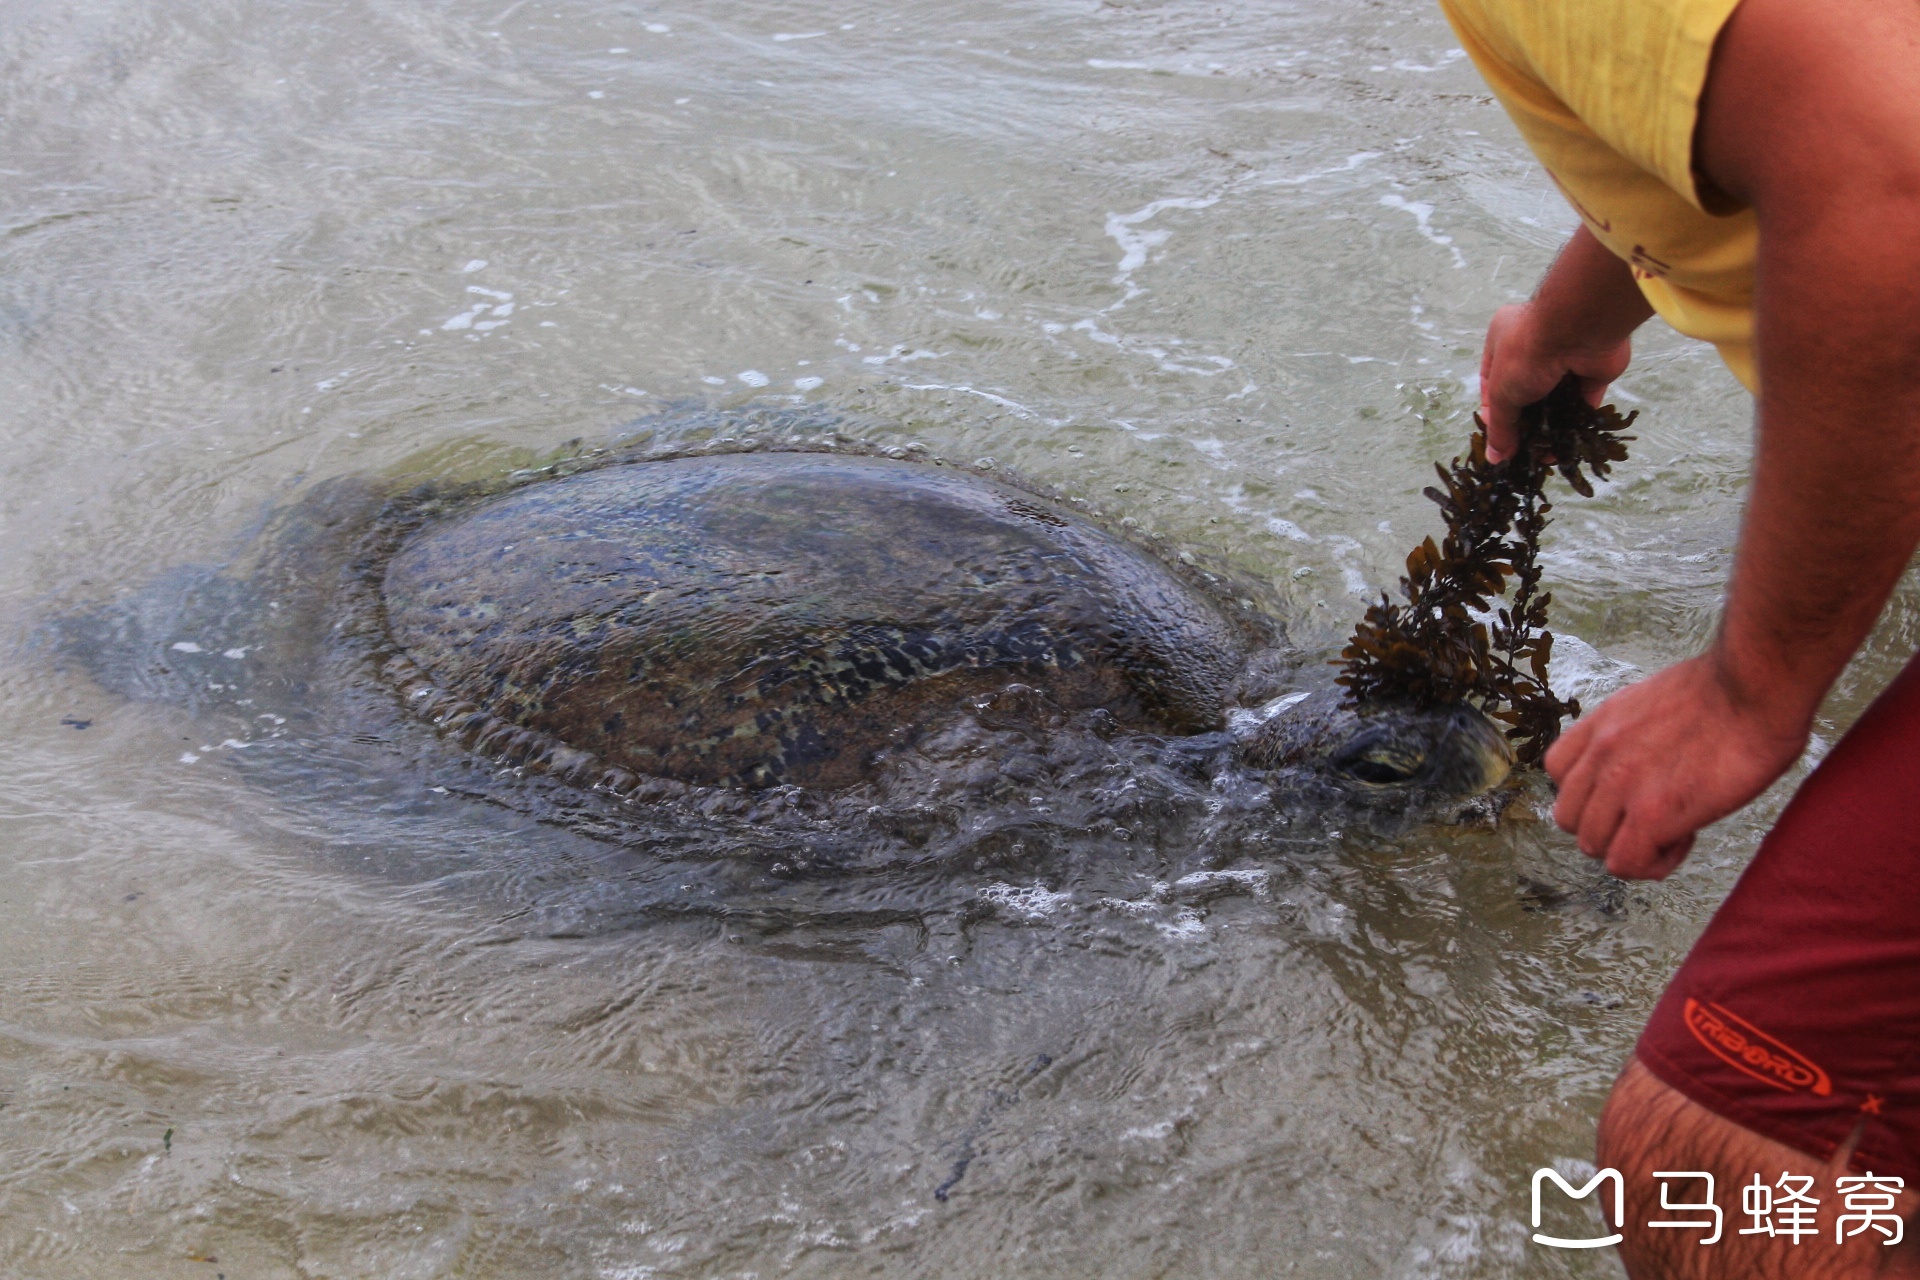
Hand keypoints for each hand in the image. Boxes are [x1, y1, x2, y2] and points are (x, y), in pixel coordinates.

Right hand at [1478, 301, 1631, 462]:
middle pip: (1525, 395)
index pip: (1493, 384)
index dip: (1495, 414)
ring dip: (1551, 429)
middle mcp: (1534, 347)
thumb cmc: (1527, 352)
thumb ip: (1500, 427)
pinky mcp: (1593, 370)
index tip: (1499, 441)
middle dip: (1525, 426)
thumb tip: (1495, 458)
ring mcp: (1566, 358)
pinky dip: (1576, 423)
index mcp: (1503, 340)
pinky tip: (1569, 446)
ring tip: (1547, 456)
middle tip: (1524, 454)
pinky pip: (1583, 402)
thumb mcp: (1502, 393)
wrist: (1579, 330)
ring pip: (1555, 401)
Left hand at [1543, 654, 1810, 878]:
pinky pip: (1626, 863)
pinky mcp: (1652, 815)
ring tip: (1673, 830)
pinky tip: (1686, 838)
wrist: (1755, 688)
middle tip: (1653, 818)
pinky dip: (1653, 863)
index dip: (1591, 791)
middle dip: (1608, 826)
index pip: (1557, 771)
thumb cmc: (1729, 690)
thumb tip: (1647, 759)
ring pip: (1592, 845)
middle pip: (1568, 817)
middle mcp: (1601, 754)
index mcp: (1602, 724)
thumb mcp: (1656, 699)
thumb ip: (1634, 733)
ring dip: (1631, 848)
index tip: (1628, 793)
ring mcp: (1621, 784)